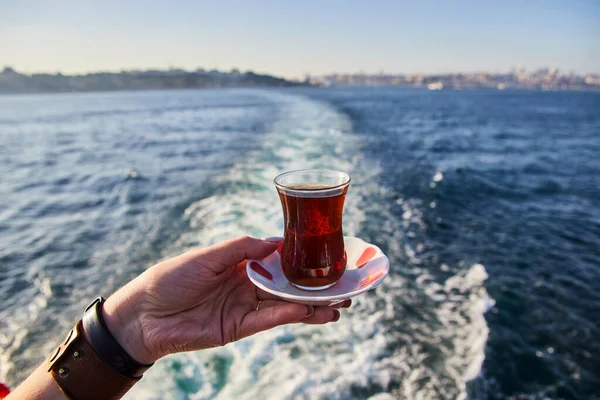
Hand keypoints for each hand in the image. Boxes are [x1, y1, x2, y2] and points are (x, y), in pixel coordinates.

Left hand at [103, 236, 348, 363]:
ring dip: (311, 306)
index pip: (277, 258)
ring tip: (340, 305)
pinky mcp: (238, 328)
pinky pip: (269, 320)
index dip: (301, 258)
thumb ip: (240, 249)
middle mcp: (247, 284)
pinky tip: (309, 311)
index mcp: (239, 263)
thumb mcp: (205, 256)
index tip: (326, 254)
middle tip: (345, 286)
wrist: (144, 316)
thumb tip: (275, 242)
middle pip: (288, 285)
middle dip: (315, 286)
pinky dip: (289, 316)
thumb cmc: (171, 278)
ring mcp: (244, 307)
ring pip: (285, 305)